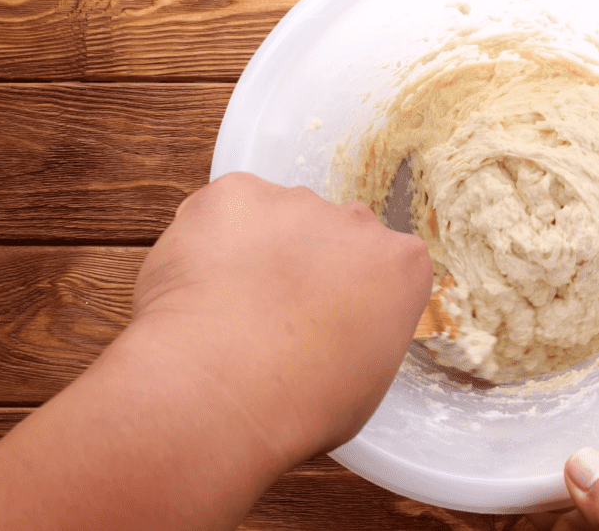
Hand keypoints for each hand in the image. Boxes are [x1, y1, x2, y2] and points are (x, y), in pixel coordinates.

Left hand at [0, 172, 432, 530]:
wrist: (219, 390)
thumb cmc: (295, 408)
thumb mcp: (358, 388)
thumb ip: (360, 340)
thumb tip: (335, 334)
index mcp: (402, 268)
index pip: (387, 260)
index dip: (343, 293)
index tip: (316, 317)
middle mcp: (356, 221)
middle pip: (330, 230)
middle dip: (302, 263)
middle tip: (266, 315)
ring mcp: (295, 202)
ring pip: (273, 217)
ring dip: (254, 247)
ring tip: (222, 304)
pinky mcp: (232, 191)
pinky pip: (225, 205)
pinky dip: (209, 234)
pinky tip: (195, 279)